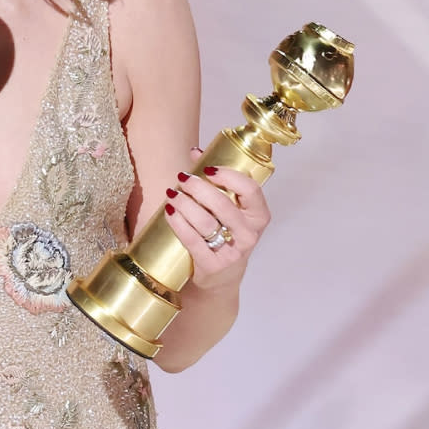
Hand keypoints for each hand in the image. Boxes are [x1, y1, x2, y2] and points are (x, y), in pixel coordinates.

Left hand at [163, 148, 270, 289]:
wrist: (221, 276)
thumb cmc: (225, 233)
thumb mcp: (228, 209)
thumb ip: (214, 180)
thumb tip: (195, 152)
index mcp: (258, 216)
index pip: (250, 190)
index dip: (229, 176)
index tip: (208, 169)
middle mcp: (249, 234)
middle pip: (223, 205)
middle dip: (199, 188)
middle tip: (183, 179)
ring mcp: (233, 252)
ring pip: (206, 222)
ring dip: (185, 204)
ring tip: (172, 194)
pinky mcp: (213, 266)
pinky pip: (192, 240)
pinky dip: (178, 223)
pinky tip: (169, 211)